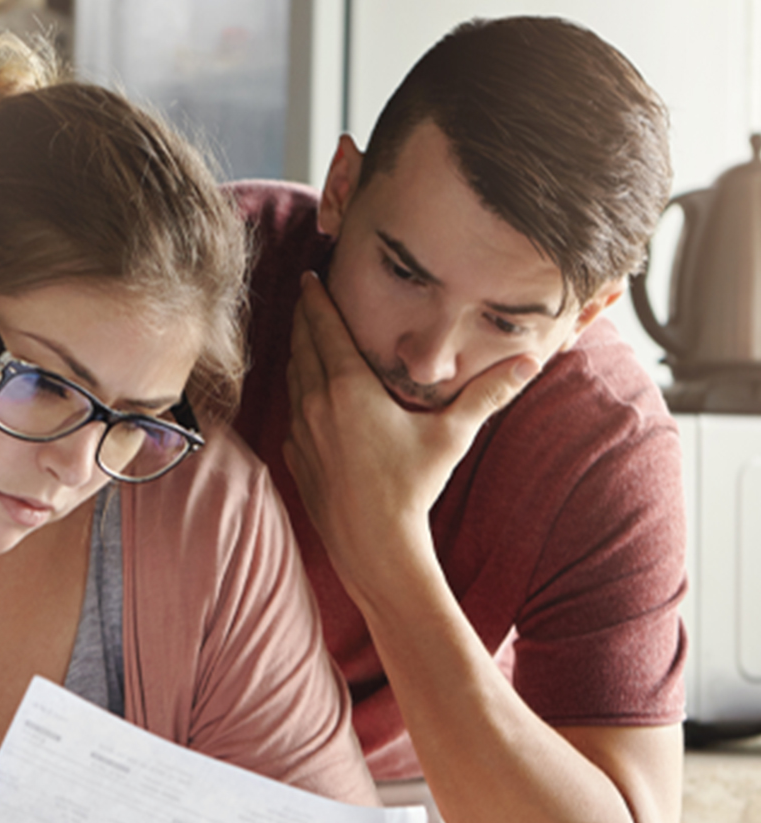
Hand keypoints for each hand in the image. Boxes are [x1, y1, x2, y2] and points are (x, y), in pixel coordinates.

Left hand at [283, 272, 538, 592]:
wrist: (374, 546)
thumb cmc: (412, 489)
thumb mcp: (452, 436)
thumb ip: (488, 396)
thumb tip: (531, 363)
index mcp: (348, 388)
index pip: (324, 327)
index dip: (316, 298)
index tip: (310, 276)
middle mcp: (316, 404)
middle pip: (302, 346)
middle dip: (304, 318)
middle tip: (306, 296)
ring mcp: (301, 432)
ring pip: (293, 379)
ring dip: (298, 354)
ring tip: (306, 338)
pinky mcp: (296, 457)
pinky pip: (293, 413)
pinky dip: (298, 394)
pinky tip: (308, 395)